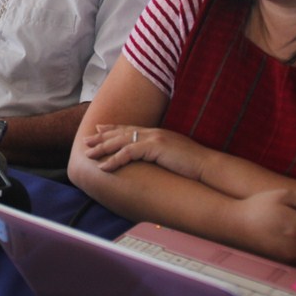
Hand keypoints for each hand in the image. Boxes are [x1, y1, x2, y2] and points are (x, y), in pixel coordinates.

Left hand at [85, 125, 210, 180]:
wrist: (209, 166)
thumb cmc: (194, 166)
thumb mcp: (173, 156)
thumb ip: (160, 154)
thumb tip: (152, 160)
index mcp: (157, 133)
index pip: (130, 128)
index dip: (112, 128)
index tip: (99, 129)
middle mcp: (153, 132)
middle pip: (121, 132)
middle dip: (101, 137)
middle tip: (86, 140)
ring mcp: (154, 138)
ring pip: (120, 141)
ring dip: (102, 148)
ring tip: (88, 154)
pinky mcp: (155, 147)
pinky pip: (128, 153)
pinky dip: (113, 160)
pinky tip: (103, 167)